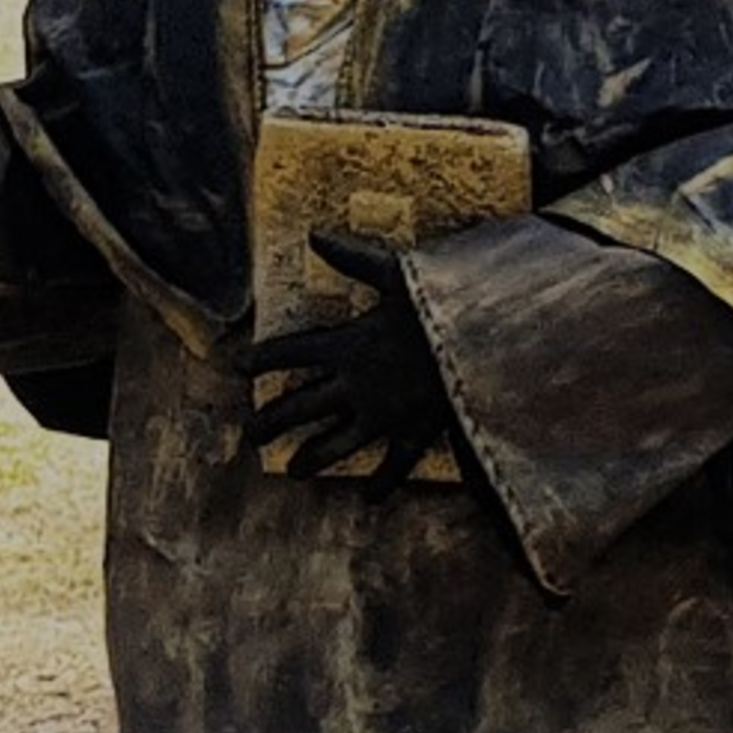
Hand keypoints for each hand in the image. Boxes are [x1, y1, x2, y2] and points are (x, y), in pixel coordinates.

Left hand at [244, 230, 452, 485]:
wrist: (489, 341)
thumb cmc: (444, 301)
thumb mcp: (399, 271)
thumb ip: (354, 257)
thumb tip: (313, 234)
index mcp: (348, 344)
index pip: (291, 353)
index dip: (263, 360)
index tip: (242, 368)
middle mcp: (356, 384)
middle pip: (300, 407)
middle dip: (271, 422)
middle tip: (251, 435)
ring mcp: (383, 414)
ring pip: (335, 444)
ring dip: (311, 458)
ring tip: (293, 472)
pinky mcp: (415, 432)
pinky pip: (393, 464)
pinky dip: (380, 482)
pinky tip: (368, 498)